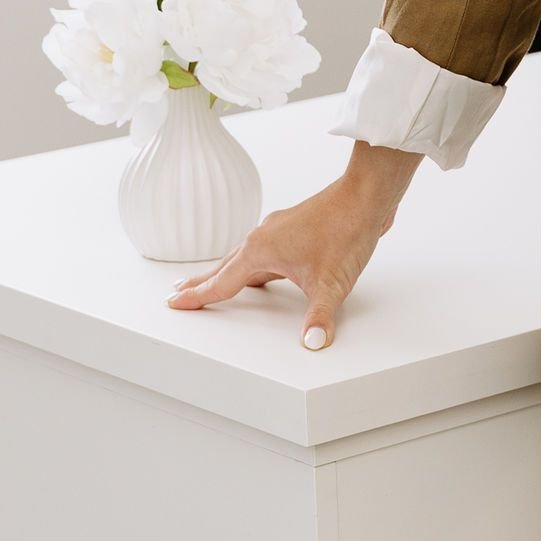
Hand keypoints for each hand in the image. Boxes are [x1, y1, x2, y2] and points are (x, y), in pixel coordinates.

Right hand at [166, 141, 419, 350]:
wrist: (366, 196)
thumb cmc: (346, 232)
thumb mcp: (331, 283)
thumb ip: (320, 317)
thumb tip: (314, 343)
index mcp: (260, 250)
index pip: (221, 282)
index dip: (198, 296)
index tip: (174, 303)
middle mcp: (262, 237)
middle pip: (223, 266)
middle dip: (201, 282)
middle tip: (177, 293)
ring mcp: (277, 230)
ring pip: (243, 257)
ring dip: (225, 272)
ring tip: (209, 283)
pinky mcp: (293, 228)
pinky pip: (262, 251)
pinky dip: (252, 265)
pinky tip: (261, 273)